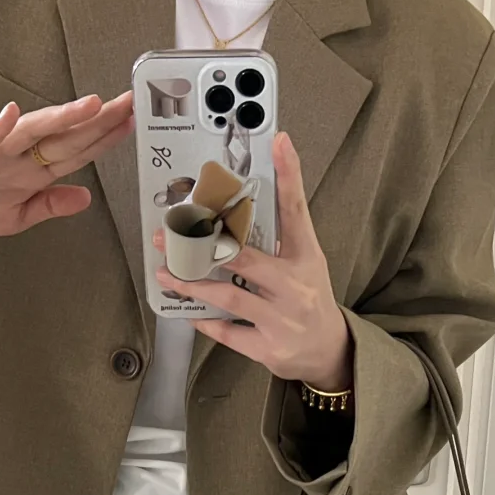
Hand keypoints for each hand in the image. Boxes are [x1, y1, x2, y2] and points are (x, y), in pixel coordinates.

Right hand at [0, 91, 134, 235]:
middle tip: (127, 101)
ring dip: (62, 118)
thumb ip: (50, 205)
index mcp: (35, 172)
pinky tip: (14, 112)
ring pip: (35, 131)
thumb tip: (87, 198)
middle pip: (66, 137)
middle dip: (98, 122)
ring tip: (89, 105)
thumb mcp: (18, 216)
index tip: (131, 121)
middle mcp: (22, 156)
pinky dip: (0, 127)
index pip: (78, 152)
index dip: (105, 139)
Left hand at [152, 131, 351, 391]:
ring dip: (193, 285)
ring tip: (165, 274)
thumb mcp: (305, 263)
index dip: (289, 176)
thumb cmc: (308, 299)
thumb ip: (279, 237)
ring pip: (230, 297)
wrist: (329, 351)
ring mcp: (281, 319)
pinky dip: (207, 322)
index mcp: (306, 258)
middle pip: (247, 258)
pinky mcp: (268, 348)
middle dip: (205, 246)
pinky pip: (228, 333)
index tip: (278, 142)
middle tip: (171, 234)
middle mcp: (294, 286)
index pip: (296, 211)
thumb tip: (238, 205)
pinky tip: (189, 312)